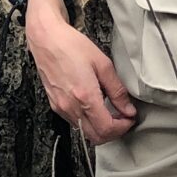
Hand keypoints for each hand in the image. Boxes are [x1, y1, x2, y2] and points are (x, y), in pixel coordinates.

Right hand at [23, 0, 138, 143]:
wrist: (46, 39)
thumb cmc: (71, 46)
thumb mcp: (103, 64)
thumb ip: (117, 90)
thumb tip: (127, 108)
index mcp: (85, 97)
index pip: (107, 129)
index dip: (123, 127)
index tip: (130, 117)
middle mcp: (71, 107)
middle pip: (96, 137)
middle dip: (114, 132)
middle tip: (123, 118)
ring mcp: (61, 108)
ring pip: (85, 132)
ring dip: (101, 128)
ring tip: (111, 111)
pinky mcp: (55, 105)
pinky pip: (75, 123)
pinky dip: (88, 122)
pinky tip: (95, 106)